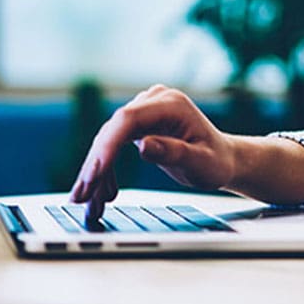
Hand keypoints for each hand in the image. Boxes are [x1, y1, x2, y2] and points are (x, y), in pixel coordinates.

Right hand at [68, 85, 236, 222]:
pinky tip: (101, 193)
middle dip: (95, 165)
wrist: (222, 158)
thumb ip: (174, 153)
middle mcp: (155, 101)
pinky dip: (106, 170)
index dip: (108, 146)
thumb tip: (144, 146)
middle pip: (114, 130)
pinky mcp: (139, 123)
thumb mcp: (202, 163)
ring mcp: (146, 110)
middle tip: (81, 196)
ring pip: (109, 139)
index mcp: (172, 105)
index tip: (95, 173)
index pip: (129, 120)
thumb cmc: (216, 160)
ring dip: (96, 172)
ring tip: (87, 202)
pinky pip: (114, 145)